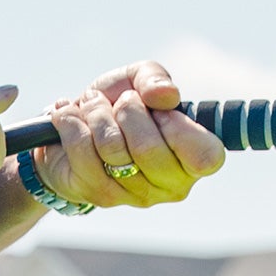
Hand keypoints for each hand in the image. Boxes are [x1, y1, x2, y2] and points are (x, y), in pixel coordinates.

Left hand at [28, 60, 225, 209]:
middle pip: (148, 148)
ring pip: (113, 149)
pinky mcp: (103, 197)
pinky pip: (84, 154)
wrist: (74, 126)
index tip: (161, 111)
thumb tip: (165, 94)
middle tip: (120, 102)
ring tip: (93, 106)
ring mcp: (138, 196)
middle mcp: (173, 185)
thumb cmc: (116, 103)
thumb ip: (155, 79)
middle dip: (127, 110)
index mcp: (196, 158)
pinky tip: (70, 118)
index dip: (178, 128)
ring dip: (96, 114)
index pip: (205, 157)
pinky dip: (72, 124)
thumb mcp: (138, 79)